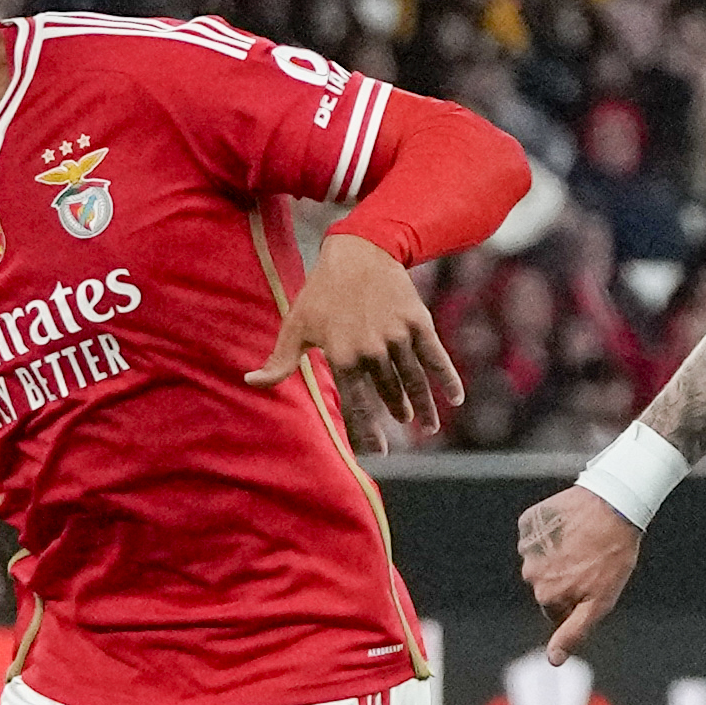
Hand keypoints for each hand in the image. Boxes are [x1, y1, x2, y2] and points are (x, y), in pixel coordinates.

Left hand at [245, 233, 463, 434]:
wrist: (359, 252)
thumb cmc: (321, 292)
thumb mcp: (295, 326)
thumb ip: (279, 361)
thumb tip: (250, 383)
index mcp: (342, 357)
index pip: (357, 404)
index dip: (368, 432)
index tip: (377, 452)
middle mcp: (372, 351)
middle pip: (388, 394)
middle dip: (396, 415)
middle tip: (404, 429)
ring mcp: (398, 337)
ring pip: (414, 381)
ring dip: (423, 406)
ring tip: (428, 426)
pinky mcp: (419, 322)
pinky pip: (436, 357)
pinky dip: (448, 379)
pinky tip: (456, 399)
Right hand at [520, 482, 641, 663]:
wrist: (613, 504)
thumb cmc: (613, 556)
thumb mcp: (600, 601)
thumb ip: (574, 632)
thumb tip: (552, 661)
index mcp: (548, 596)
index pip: (555, 607)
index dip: (577, 596)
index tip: (594, 582)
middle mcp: (531, 573)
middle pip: (545, 583)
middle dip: (565, 576)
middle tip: (591, 560)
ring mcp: (527, 546)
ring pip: (540, 558)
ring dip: (557, 552)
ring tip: (583, 540)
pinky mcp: (528, 521)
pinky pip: (535, 533)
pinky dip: (550, 531)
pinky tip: (570, 524)